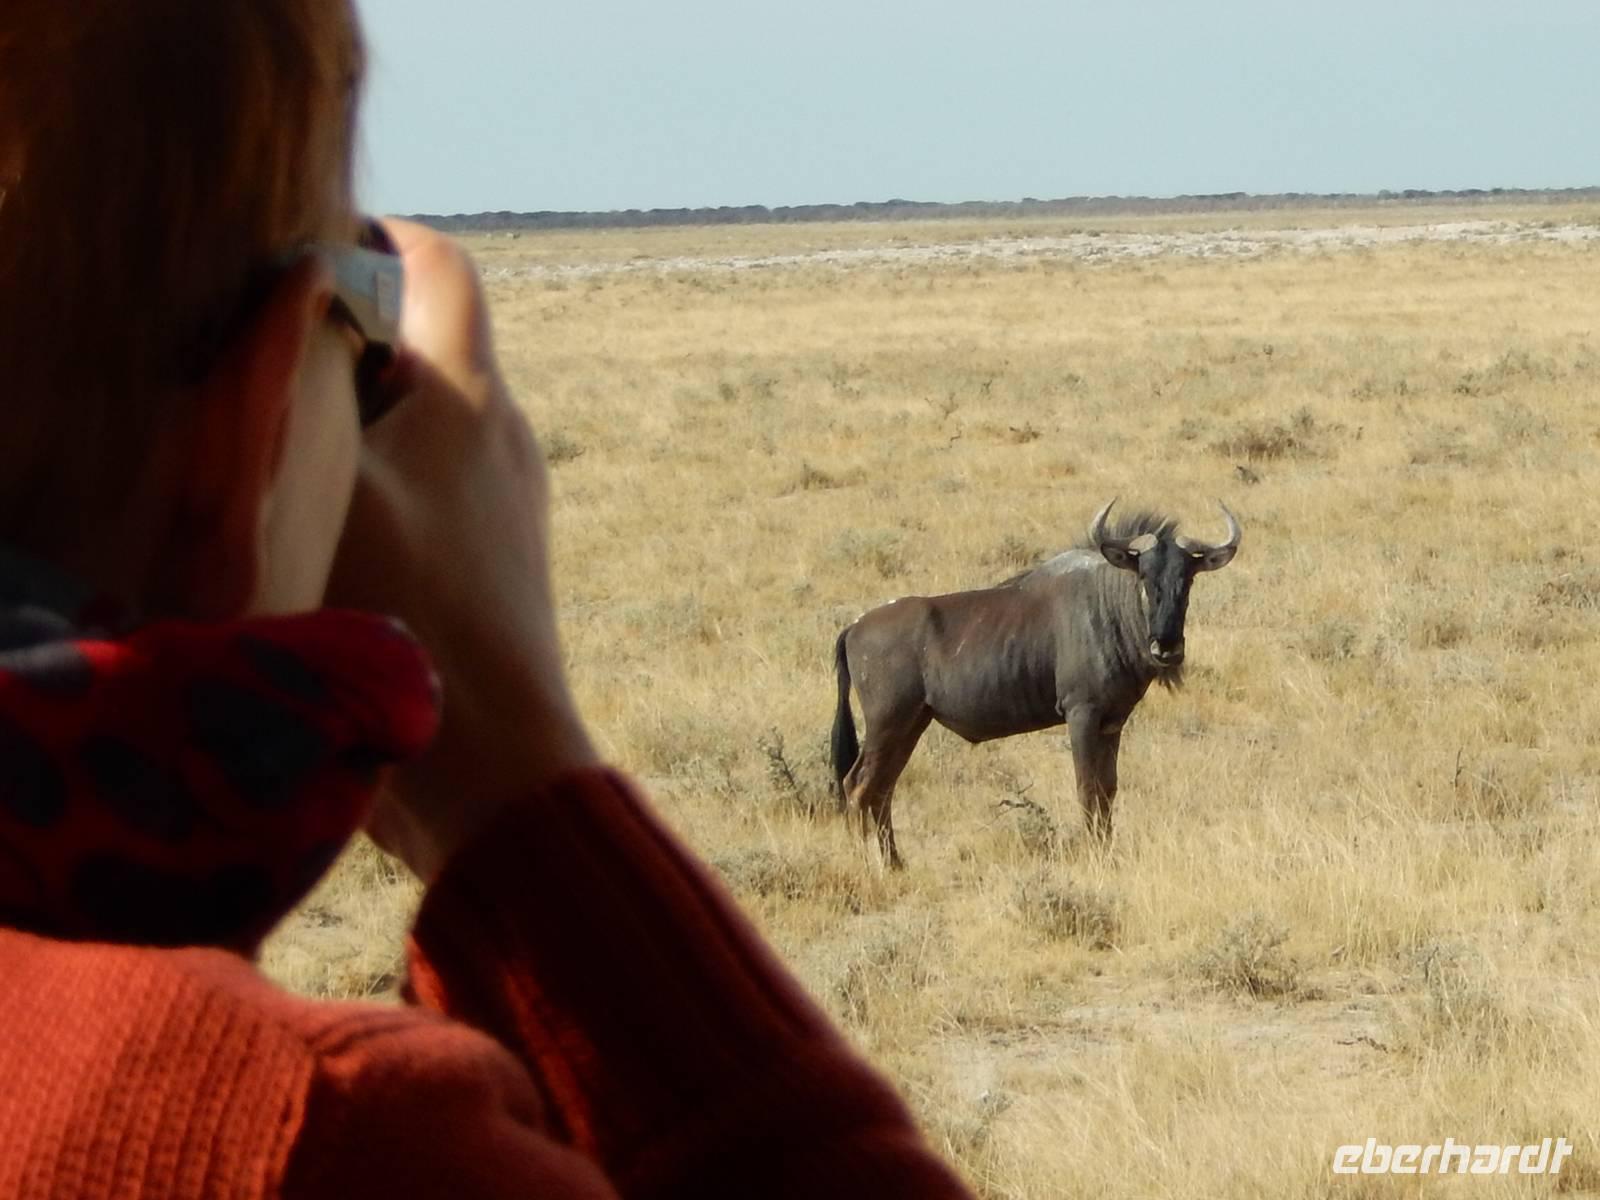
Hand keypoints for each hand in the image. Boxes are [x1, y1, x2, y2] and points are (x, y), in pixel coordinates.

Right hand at [326, 219, 596, 879]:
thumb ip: (302, 392)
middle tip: (272, 369)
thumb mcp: (324, 487)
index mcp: (467, 396)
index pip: (444, 268)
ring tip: (294, 461)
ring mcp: (515, 501)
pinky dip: (389, 487)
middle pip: (433, 343)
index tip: (317, 248)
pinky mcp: (507, 562)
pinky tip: (339, 539)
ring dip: (366, 423)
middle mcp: (506, 436)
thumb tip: (291, 322)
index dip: (382, 238)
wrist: (496, 760)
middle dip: (353, 339)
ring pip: (434, 423)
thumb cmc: (407, 617)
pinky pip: (443, 490)